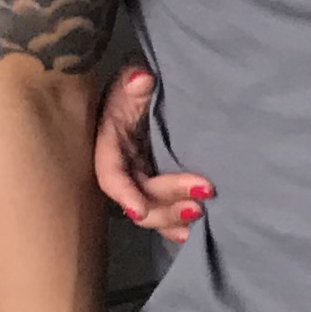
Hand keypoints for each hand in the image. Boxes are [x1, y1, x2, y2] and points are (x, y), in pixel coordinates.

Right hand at [93, 63, 210, 240]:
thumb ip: (135, 81)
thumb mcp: (134, 78)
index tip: (139, 209)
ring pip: (152, 206)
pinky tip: (190, 233)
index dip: (123, 192)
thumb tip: (141, 79)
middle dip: (165, 203)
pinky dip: (174, 223)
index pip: (111, 173)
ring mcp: (141, 174)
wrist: (153, 86)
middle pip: (138, 195)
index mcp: (111, 142)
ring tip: (199, 215)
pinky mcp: (158, 180)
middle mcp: (124, 164)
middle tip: (199, 200)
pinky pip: (163, 207)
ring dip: (172, 216)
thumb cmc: (141, 82)